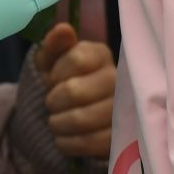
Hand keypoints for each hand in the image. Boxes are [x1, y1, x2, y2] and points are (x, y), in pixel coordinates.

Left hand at [34, 23, 116, 159]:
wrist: (67, 120)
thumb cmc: (57, 85)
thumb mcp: (48, 63)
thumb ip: (54, 46)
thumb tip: (64, 29)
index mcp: (100, 55)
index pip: (76, 59)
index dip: (56, 74)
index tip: (51, 81)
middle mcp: (118, 79)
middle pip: (75, 91)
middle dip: (53, 102)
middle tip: (51, 107)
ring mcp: (125, 109)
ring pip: (82, 119)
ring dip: (59, 124)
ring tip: (55, 123)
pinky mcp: (124, 138)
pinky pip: (93, 143)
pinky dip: (69, 144)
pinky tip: (63, 140)